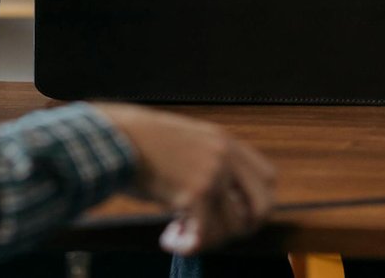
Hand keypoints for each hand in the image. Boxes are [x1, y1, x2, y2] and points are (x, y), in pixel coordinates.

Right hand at [95, 103, 276, 254]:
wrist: (116, 137)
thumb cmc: (141, 140)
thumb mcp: (187, 139)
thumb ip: (209, 161)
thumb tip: (220, 200)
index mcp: (225, 141)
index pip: (268, 178)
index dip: (257, 202)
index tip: (236, 213)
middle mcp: (225, 157)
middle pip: (262, 207)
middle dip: (243, 228)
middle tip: (216, 233)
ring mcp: (213, 176)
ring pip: (230, 229)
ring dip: (206, 239)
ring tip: (179, 233)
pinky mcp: (195, 195)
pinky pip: (203, 236)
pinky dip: (187, 246)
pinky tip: (170, 240)